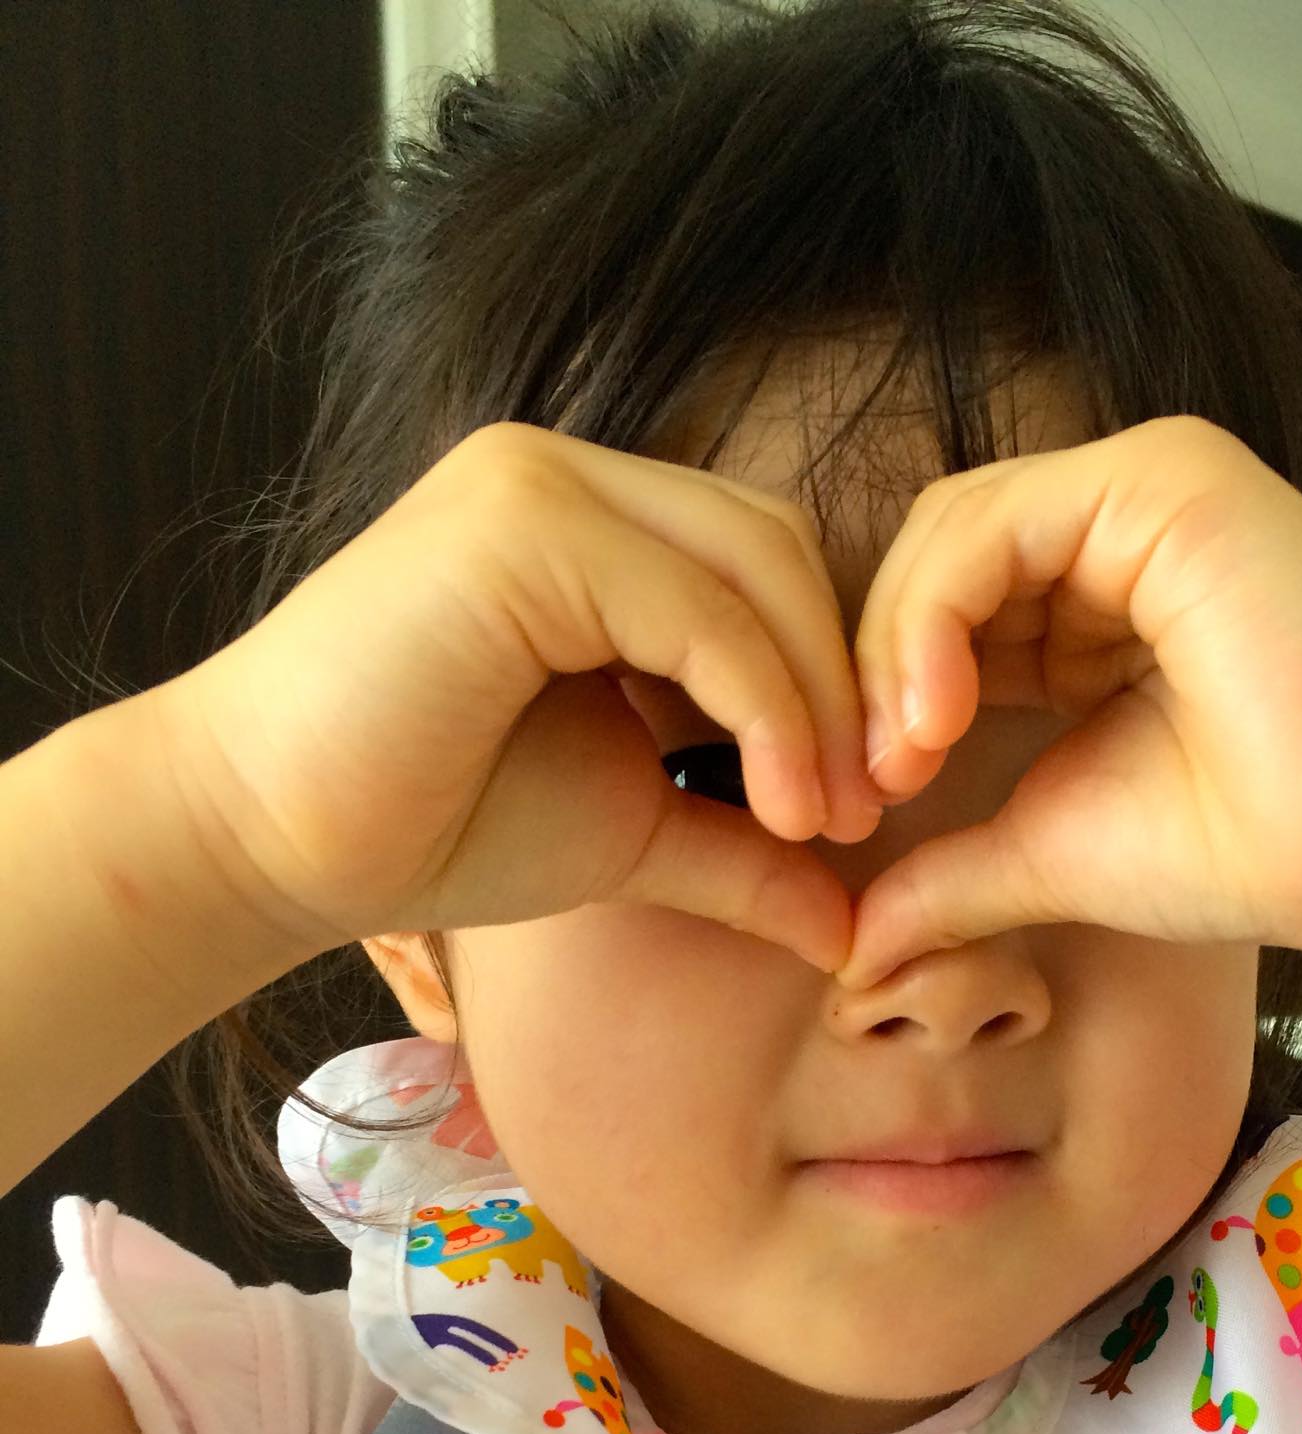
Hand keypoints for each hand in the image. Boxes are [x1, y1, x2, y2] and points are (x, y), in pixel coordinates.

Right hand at [147, 422, 886, 971]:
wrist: (273, 842)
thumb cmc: (431, 826)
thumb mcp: (632, 831)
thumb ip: (743, 852)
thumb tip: (850, 927)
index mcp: (593, 526)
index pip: (766, 562)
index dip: (835, 676)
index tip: (855, 811)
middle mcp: (568, 477)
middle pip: (779, 544)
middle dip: (848, 681)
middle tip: (865, 811)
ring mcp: (540, 484)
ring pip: (756, 559)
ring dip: (818, 698)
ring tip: (823, 821)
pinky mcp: (521, 526)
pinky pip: (696, 604)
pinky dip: (765, 704)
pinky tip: (778, 804)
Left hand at [839, 415, 1301, 986]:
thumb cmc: (1253, 846)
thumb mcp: (1053, 851)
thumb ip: (951, 874)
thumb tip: (855, 943)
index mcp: (1094, 600)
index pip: (940, 607)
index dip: (882, 700)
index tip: (866, 807)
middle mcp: (1117, 531)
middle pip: (932, 559)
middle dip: (873, 675)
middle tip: (866, 788)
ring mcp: (1143, 494)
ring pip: (952, 532)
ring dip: (897, 649)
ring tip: (905, 760)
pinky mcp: (1164, 482)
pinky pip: (997, 522)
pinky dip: (937, 614)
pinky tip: (937, 714)